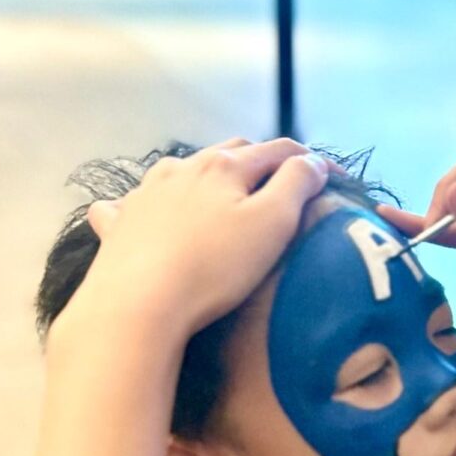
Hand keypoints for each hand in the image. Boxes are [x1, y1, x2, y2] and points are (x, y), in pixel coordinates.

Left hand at [58, 138, 329, 343]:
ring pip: (185, 169)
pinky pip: (133, 200)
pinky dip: (149, 200)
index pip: (280, 151)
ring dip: (208, 175)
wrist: (138, 304)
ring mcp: (146, 192)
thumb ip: (297, 184)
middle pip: (232, 153)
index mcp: (225, 166)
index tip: (336, 180)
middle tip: (282, 185)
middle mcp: (183, 167)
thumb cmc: (214, 266)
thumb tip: (313, 161)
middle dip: (261, 161)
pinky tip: (146, 211)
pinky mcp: (119, 223)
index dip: (312, 161)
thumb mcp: (272, 223)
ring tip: (221, 197)